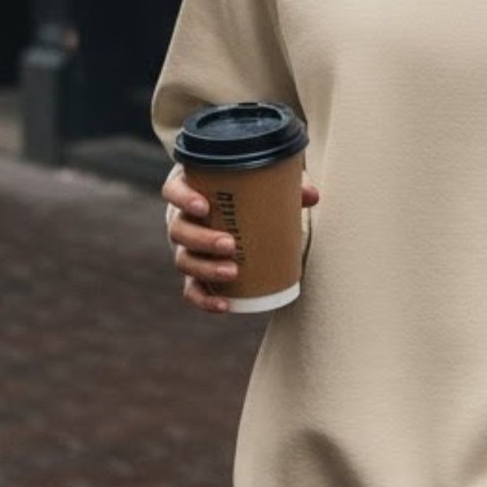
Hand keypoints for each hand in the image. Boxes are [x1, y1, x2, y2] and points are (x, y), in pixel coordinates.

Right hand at [164, 162, 319, 314]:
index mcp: (191, 190)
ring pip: (184, 260)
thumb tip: (313, 196)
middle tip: (230, 245)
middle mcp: (182, 219)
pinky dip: (205, 299)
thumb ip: (286, 185)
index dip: (183, 199)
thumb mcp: (263, 181)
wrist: (236, 206)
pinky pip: (192, 288)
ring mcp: (186, 247)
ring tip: (233, 272)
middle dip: (202, 240)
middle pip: (179, 230)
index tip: (204, 206)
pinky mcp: (195, 271)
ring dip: (206, 268)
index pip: (174, 191)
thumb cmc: (247, 189)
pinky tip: (225, 305)